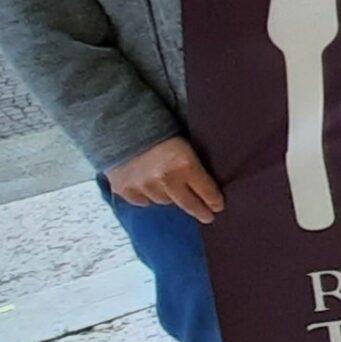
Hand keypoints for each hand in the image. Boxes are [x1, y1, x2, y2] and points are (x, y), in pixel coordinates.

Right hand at [106, 136, 224, 224]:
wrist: (122, 125)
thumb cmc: (160, 130)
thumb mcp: (186, 144)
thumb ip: (194, 165)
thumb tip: (207, 186)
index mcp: (185, 165)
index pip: (206, 191)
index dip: (214, 200)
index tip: (218, 207)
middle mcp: (166, 180)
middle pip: (188, 204)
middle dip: (200, 211)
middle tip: (208, 217)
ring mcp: (144, 187)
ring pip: (164, 201)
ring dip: (169, 196)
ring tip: (168, 185)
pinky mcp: (126, 191)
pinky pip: (144, 201)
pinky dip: (148, 195)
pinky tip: (148, 184)